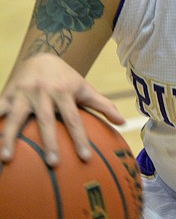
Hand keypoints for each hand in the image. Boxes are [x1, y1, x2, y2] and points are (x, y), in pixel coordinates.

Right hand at [0, 54, 124, 164]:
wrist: (40, 55)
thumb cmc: (66, 79)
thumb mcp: (84, 88)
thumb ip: (103, 105)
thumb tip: (122, 124)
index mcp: (64, 92)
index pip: (74, 119)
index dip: (80, 139)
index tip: (85, 158)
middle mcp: (43, 92)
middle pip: (46, 120)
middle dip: (49, 141)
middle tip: (53, 163)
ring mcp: (22, 93)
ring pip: (15, 117)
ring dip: (9, 137)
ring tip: (6, 159)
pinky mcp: (6, 94)